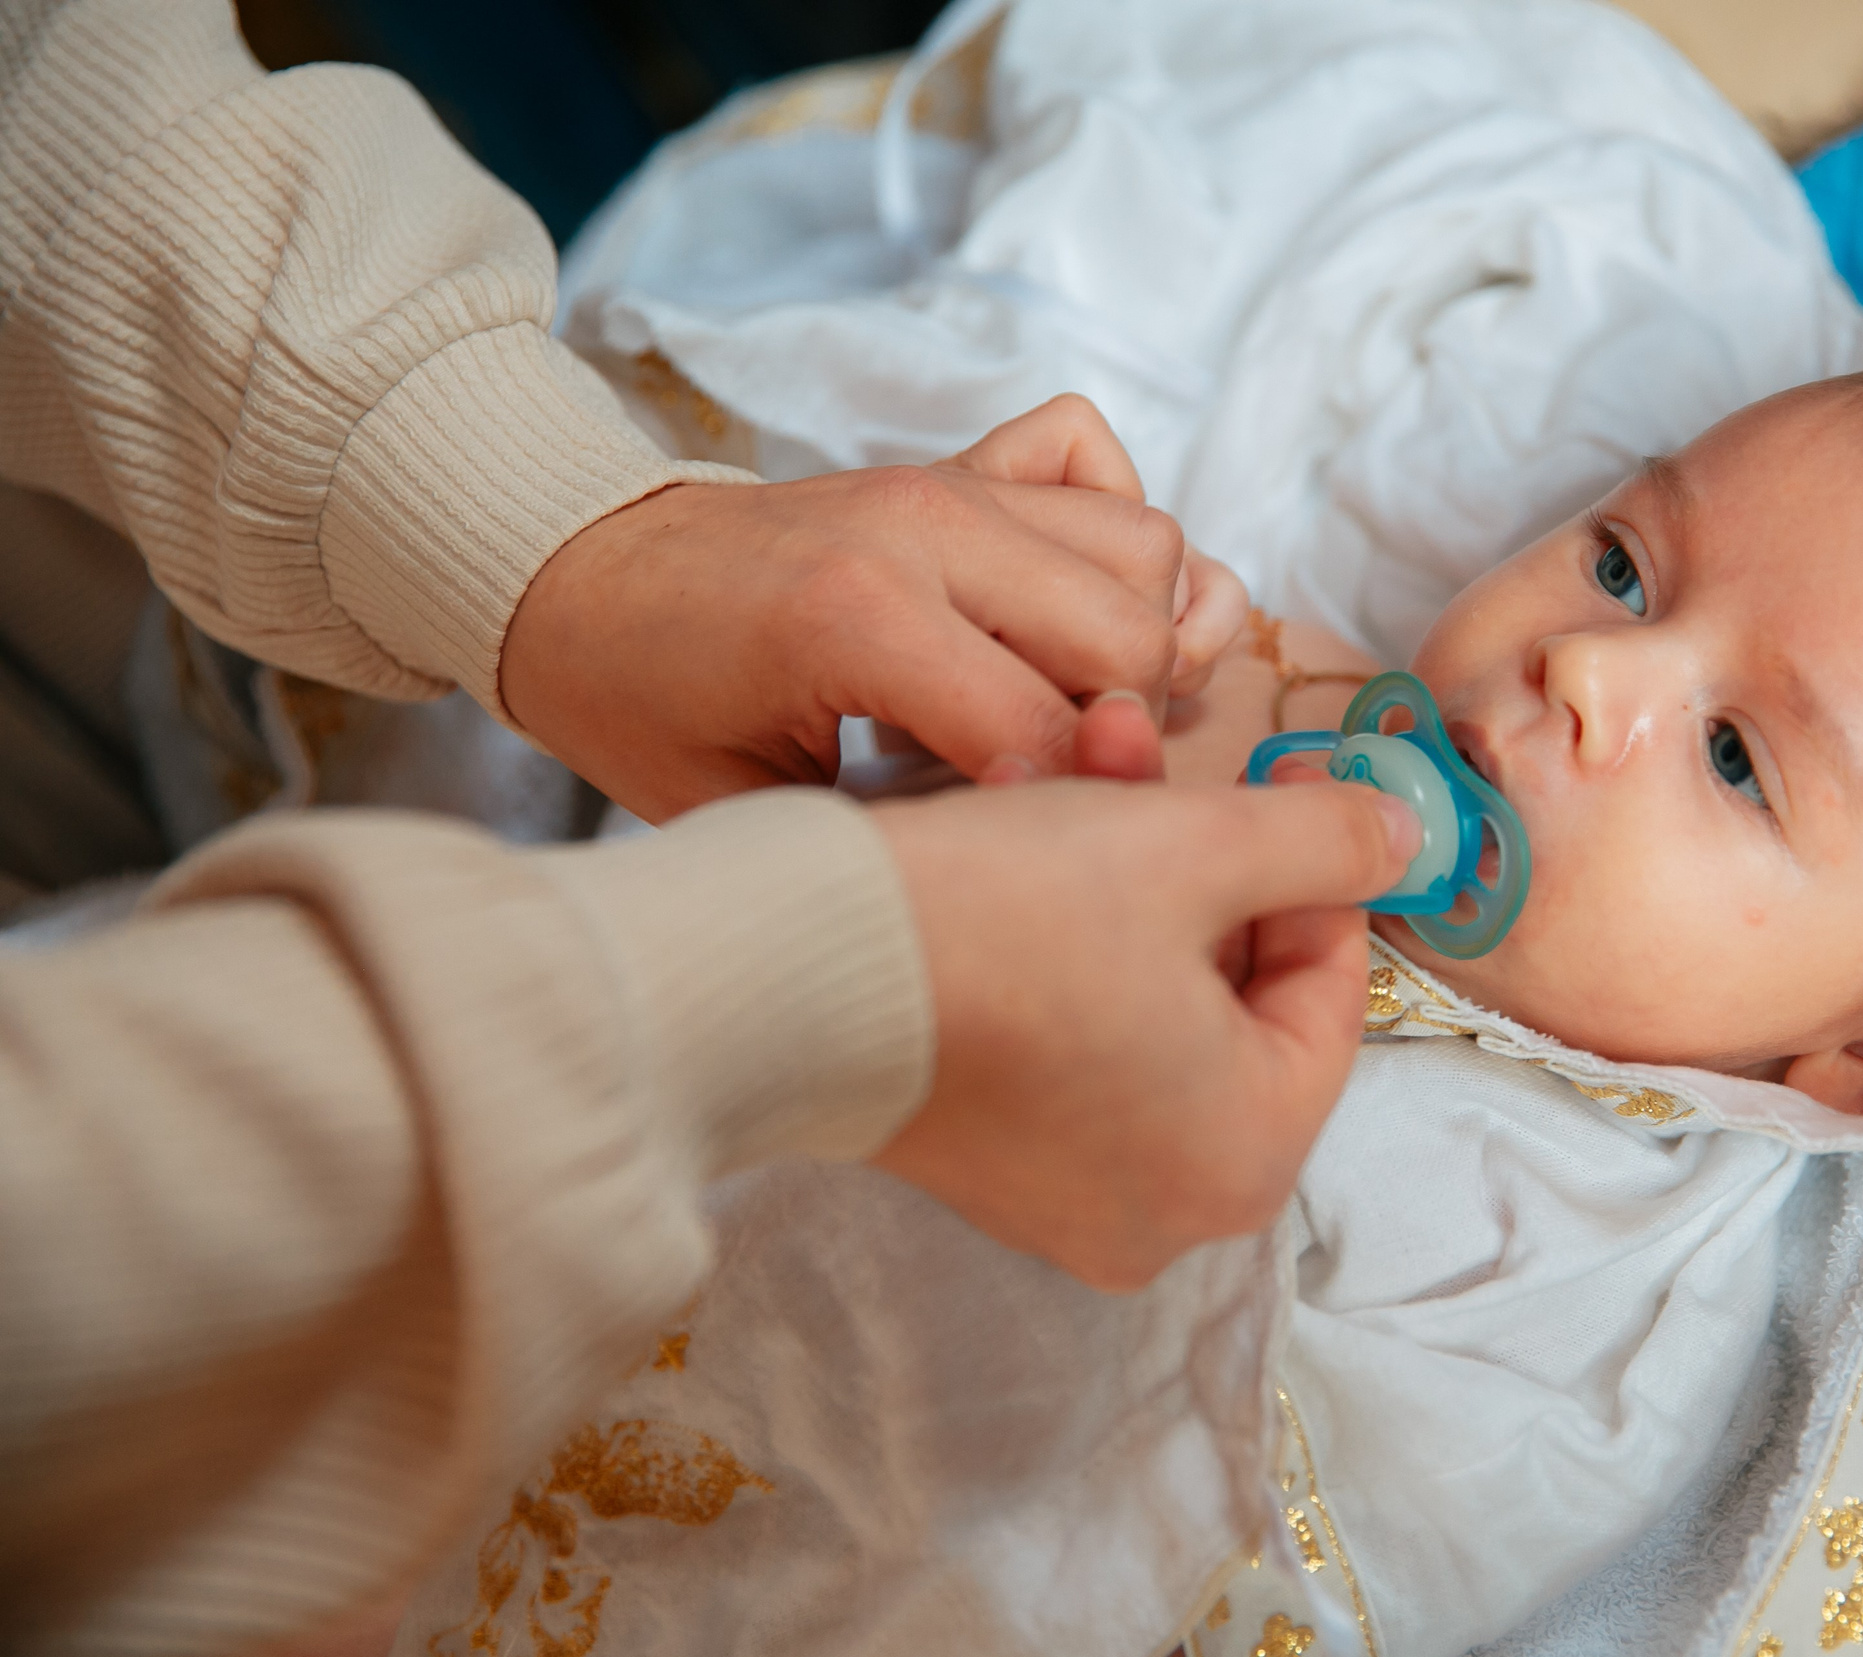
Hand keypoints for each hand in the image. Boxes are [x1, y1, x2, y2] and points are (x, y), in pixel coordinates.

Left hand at [500, 395, 1247, 821]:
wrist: (577, 571)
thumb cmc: (644, 701)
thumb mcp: (746, 807)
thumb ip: (897, 828)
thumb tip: (1052, 839)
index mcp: (857, 617)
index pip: (1046, 729)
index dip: (1066, 807)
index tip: (1034, 846)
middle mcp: (927, 526)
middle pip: (1133, 632)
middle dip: (1125, 726)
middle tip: (1057, 773)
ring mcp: (949, 484)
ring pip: (1146, 545)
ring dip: (1139, 634)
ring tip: (1070, 699)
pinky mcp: (958, 464)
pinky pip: (1098, 464)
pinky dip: (1113, 530)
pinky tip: (1063, 603)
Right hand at [867, 771, 1418, 1289]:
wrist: (782, 975)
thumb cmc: (1004, 920)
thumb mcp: (1192, 847)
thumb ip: (1322, 843)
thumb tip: (1405, 842)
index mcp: (1247, 1157)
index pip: (1329, 990)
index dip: (1312, 861)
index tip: (1282, 770)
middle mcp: (1169, 1212)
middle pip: (1232, 993)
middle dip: (1196, 848)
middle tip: (1152, 746)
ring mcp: (1069, 1202)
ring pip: (1148, 1000)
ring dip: (1125, 869)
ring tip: (1075, 757)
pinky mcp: (989, 1169)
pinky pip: (1071, 1037)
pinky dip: (1065, 937)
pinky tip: (1018, 829)